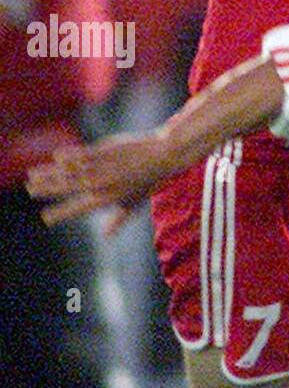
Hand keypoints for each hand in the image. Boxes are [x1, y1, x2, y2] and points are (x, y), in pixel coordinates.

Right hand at [26, 130, 174, 234]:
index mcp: (106, 199)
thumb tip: (105, 236)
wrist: (160, 156)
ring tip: (32, 175)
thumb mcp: (133, 203)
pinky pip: (81, 154)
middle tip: (30, 190)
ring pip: (69, 171)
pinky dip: (67, 156)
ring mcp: (101, 167)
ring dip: (49, 173)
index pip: (77, 208)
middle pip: (67, 188)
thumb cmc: (146, 180)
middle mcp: (101, 184)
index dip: (60, 213)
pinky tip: (55, 158)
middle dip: (46, 189)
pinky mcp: (103, 151)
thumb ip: (117, 220)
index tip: (46, 218)